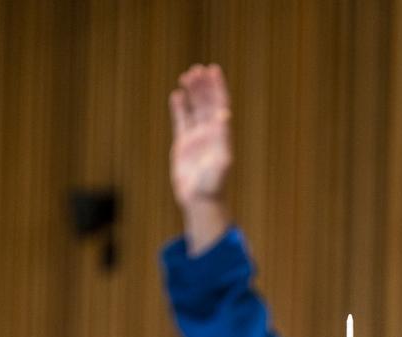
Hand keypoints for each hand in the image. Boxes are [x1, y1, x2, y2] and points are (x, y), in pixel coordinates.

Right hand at [169, 64, 231, 251]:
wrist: (200, 201)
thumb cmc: (213, 185)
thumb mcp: (221, 162)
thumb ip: (222, 139)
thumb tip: (224, 114)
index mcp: (221, 135)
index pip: (220, 105)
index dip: (218, 87)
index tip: (213, 70)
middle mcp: (210, 134)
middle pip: (207, 103)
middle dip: (203, 86)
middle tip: (197, 69)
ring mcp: (197, 138)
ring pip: (195, 109)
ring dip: (192, 93)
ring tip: (186, 76)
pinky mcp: (183, 145)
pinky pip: (182, 121)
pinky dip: (180, 108)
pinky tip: (177, 95)